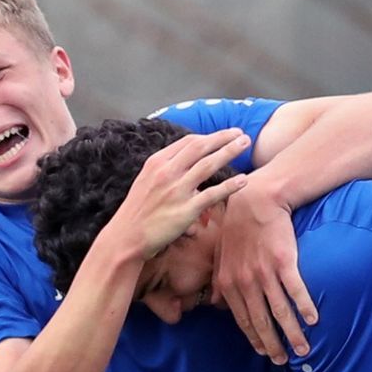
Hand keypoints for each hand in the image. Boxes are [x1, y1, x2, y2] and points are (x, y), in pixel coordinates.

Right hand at [105, 129, 248, 258]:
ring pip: (208, 165)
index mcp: (156, 162)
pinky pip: (212, 194)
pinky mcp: (185, 210)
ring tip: (245, 145)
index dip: (209, 136)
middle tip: (241, 134)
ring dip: (229, 152)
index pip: (187, 142)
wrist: (126, 237)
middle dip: (223, 137)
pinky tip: (243, 180)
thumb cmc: (137, 211)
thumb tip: (186, 165)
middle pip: (200, 147)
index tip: (223, 134)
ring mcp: (176, 191)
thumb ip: (166, 170)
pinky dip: (229, 185)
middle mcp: (167, 172)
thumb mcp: (146, 181)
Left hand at [212, 180, 312, 362]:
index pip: (243, 319)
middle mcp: (245, 282)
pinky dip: (304, 307)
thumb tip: (215, 301)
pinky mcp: (283, 261)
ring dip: (292, 333)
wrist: (256, 199)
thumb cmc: (237, 225)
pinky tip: (313, 320)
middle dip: (273, 345)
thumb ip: (218, 280)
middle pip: (261, 321)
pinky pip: (296, 290)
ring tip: (303, 349)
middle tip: (283, 360)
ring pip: (279, 311)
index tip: (264, 352)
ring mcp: (264, 273)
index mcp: (228, 282)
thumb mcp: (220, 254)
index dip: (254, 338)